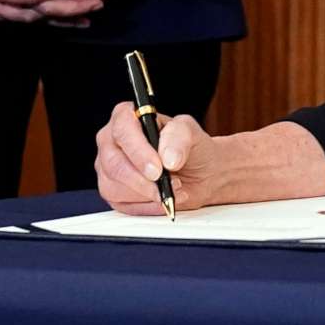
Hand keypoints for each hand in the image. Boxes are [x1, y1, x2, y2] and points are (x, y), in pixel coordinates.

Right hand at [93, 109, 324, 215]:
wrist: (216, 174)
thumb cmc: (207, 152)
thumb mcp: (200, 140)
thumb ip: (183, 139)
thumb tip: (170, 156)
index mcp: (132, 119)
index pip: (120, 124)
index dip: (136, 145)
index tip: (160, 165)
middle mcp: (117, 141)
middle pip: (109, 156)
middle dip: (136, 173)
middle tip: (163, 186)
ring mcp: (115, 167)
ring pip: (110, 181)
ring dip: (137, 193)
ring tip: (167, 196)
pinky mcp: (120, 191)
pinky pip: (118, 202)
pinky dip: (138, 206)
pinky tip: (160, 204)